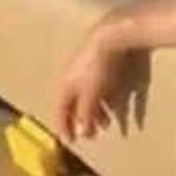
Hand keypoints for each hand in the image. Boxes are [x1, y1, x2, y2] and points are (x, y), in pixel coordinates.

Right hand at [54, 17, 133, 141]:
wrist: (114, 34)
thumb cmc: (99, 67)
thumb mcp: (91, 94)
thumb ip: (86, 114)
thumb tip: (81, 132)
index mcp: (65, 84)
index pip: (60, 110)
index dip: (63, 126)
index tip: (68, 141)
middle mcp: (72, 76)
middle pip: (74, 103)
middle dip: (82, 120)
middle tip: (91, 135)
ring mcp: (86, 67)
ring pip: (88, 95)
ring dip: (96, 111)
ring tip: (106, 124)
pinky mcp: (101, 61)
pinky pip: (99, 86)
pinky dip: (105, 99)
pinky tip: (116, 105)